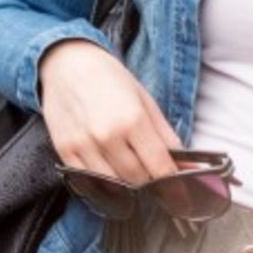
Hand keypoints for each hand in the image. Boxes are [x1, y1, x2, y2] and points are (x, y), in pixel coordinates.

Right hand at [37, 39, 181, 185]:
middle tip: (151, 173)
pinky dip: (101, 182)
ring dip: (126, 184)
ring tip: (129, 169)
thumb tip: (188, 165)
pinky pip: (87, 181)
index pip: (159, 167)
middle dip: (149, 181)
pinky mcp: (65, 150)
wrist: (66, 62)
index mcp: (133, 119)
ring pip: (113, 184)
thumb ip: (166, 135)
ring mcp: (83, 144)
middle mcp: (107, 135)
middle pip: (137, 179)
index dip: (173, 183)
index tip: (178, 190)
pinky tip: (108, 171)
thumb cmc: (108, 78)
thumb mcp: (145, 100)